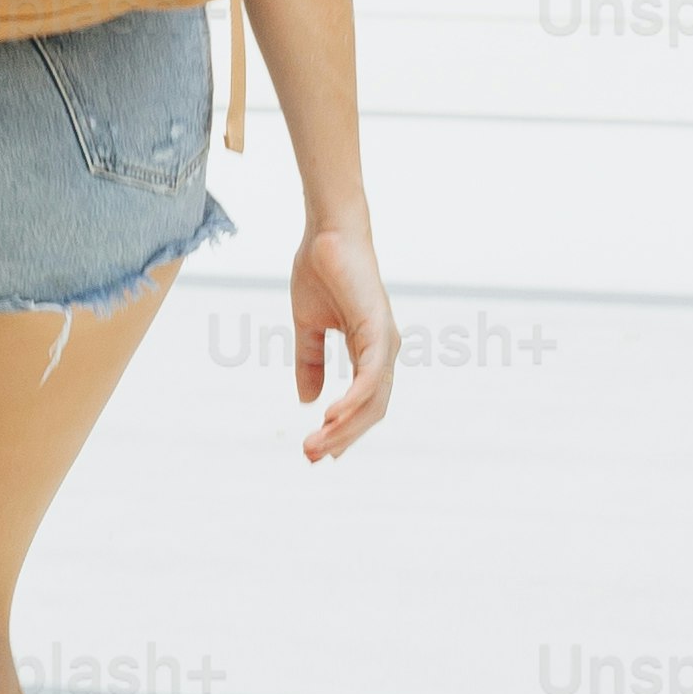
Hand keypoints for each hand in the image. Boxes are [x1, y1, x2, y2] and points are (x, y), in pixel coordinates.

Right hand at [289, 224, 397, 462]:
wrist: (326, 236)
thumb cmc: (320, 273)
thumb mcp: (307, 326)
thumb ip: (309, 361)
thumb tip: (307, 400)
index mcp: (369, 351)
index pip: (363, 403)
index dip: (343, 430)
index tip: (316, 451)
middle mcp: (384, 352)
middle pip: (371, 411)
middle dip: (342, 438)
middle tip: (311, 457)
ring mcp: (385, 343)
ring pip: (372, 402)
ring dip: (344, 428)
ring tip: (315, 446)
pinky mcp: (378, 332)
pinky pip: (370, 378)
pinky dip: (353, 401)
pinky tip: (330, 416)